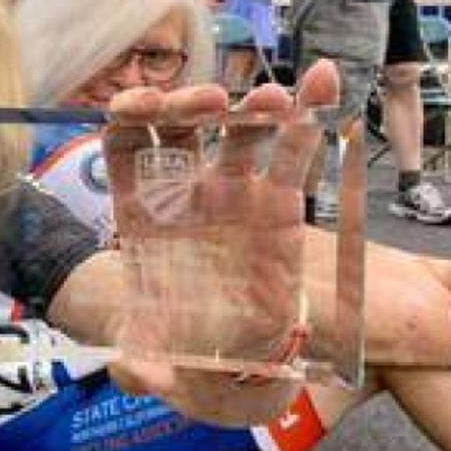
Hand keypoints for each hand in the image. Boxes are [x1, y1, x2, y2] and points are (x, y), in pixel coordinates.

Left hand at [102, 60, 339, 424]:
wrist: (237, 370)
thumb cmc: (186, 356)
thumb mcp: (160, 370)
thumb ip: (144, 370)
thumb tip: (127, 369)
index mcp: (142, 216)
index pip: (126, 148)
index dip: (129, 120)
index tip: (139, 107)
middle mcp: (185, 195)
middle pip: (179, 127)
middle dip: (190, 103)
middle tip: (210, 103)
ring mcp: (234, 195)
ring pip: (237, 134)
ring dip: (250, 108)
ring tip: (269, 99)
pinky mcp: (281, 206)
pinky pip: (293, 154)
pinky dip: (308, 115)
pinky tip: (323, 80)